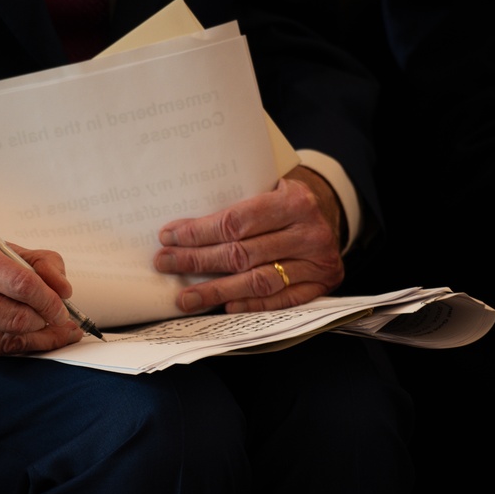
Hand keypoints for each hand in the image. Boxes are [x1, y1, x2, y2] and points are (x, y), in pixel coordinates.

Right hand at [0, 228, 82, 356]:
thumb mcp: (3, 247)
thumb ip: (41, 263)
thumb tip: (63, 291)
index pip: (18, 282)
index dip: (48, 300)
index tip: (62, 308)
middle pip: (13, 317)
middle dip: (44, 323)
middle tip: (59, 320)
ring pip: (4, 341)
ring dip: (36, 340)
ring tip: (51, 332)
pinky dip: (14, 346)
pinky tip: (25, 338)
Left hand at [153, 165, 344, 312]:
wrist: (328, 214)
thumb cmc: (285, 201)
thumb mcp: (269, 187)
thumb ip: (237, 201)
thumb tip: (182, 228)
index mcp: (295, 201)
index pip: (237, 221)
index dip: (199, 232)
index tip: (170, 237)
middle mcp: (309, 233)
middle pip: (242, 254)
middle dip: (198, 261)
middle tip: (166, 264)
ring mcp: (317, 262)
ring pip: (259, 281)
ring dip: (217, 291)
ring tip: (187, 298)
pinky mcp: (321, 285)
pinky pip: (282, 300)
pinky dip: (252, 304)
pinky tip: (226, 306)